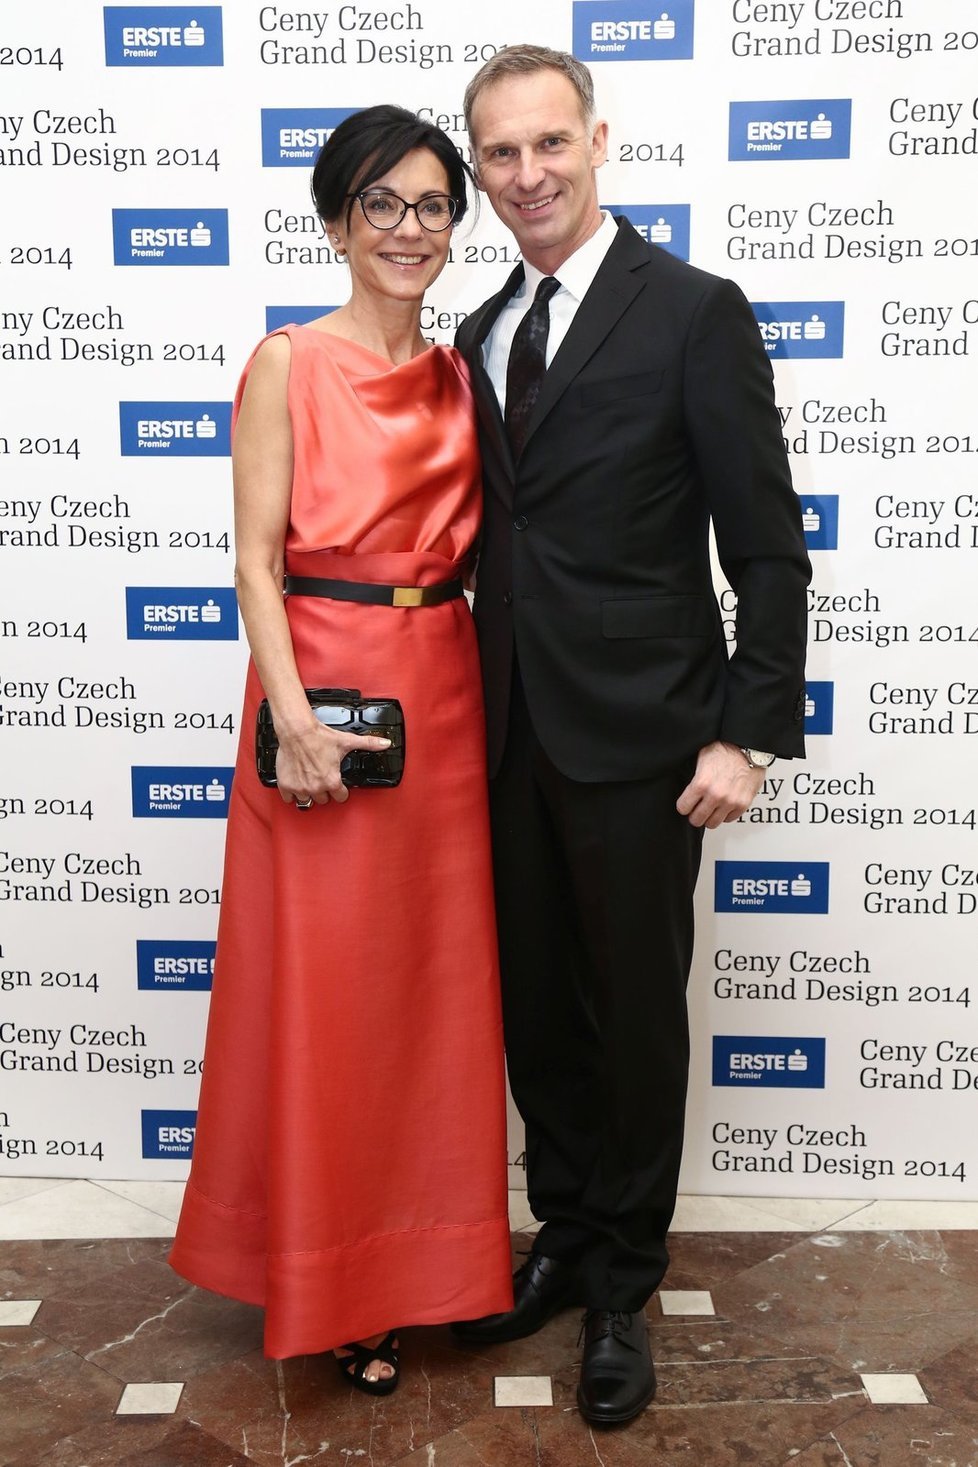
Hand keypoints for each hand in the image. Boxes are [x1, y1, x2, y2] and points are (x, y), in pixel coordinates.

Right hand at [274, 722, 391, 806]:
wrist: (297, 731)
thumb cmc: (319, 736)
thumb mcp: (347, 741)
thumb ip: (368, 744)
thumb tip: (385, 744)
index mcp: (332, 781)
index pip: (341, 797)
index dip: (341, 790)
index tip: (337, 784)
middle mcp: (316, 788)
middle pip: (324, 800)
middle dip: (324, 790)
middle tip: (322, 778)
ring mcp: (300, 788)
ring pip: (307, 801)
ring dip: (309, 793)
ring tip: (310, 781)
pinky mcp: (286, 785)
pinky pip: (289, 799)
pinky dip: (292, 793)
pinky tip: (296, 783)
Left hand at [676, 741, 765, 829]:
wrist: (748, 746)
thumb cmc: (725, 749)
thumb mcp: (701, 759)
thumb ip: (693, 778)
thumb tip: (686, 789)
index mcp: (701, 783)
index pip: (683, 808)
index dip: (684, 805)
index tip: (686, 803)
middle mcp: (716, 795)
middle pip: (697, 820)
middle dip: (695, 814)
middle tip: (697, 808)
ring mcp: (730, 801)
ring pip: (713, 823)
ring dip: (710, 816)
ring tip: (710, 808)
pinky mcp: (743, 804)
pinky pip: (729, 819)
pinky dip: (725, 814)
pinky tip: (723, 804)